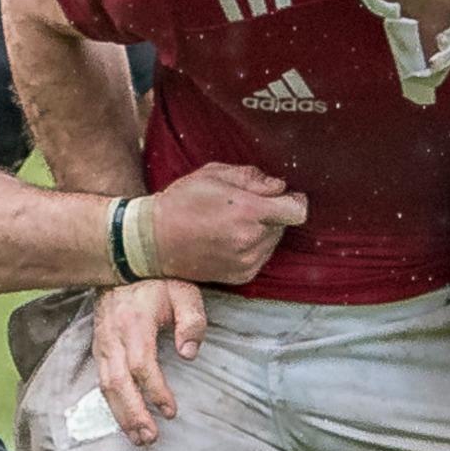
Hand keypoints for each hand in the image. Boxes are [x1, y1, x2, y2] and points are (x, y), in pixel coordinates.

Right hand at [95, 278, 206, 444]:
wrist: (123, 259)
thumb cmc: (159, 277)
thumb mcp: (184, 291)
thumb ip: (192, 321)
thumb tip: (189, 354)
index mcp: (133, 322)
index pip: (142, 365)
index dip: (155, 391)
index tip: (171, 411)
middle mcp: (112, 336)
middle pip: (118, 383)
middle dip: (133, 414)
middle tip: (149, 439)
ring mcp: (101, 342)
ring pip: (106, 385)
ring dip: (120, 414)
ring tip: (138, 438)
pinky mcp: (98, 347)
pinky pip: (101, 380)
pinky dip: (112, 402)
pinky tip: (124, 419)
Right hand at [149, 164, 305, 285]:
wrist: (152, 241)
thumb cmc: (181, 202)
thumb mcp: (214, 175)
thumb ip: (252, 177)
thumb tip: (280, 186)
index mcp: (247, 212)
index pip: (297, 210)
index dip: (295, 200)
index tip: (286, 195)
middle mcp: (251, 240)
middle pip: (284, 224)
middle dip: (273, 213)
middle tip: (245, 206)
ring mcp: (246, 261)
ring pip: (274, 241)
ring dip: (263, 230)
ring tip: (232, 222)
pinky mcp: (241, 275)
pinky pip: (262, 256)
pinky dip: (254, 246)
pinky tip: (229, 238)